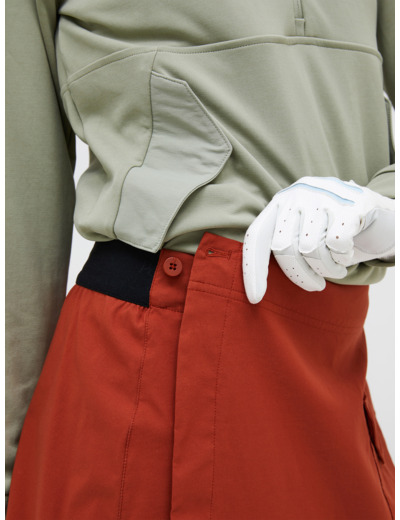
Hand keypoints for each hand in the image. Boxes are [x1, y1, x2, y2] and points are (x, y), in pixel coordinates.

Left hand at [242, 176, 394, 303]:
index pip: (256, 236)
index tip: (255, 298)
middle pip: (284, 248)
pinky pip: (336, 244)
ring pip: (311, 249)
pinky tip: (347, 254)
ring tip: (335, 269)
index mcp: (279, 203)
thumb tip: (259, 289)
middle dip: (300, 275)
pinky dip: (342, 257)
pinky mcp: (348, 204)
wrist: (365, 203)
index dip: (253, 268)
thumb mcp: (300, 227)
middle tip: (316, 286)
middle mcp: (296, 196)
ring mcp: (322, 196)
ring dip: (326, 269)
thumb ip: (283, 244)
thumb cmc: (326, 225)